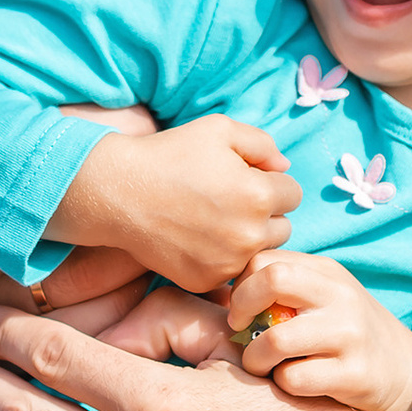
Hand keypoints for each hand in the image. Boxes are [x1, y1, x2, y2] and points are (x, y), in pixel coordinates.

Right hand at [48, 115, 297, 292]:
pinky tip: (196, 238)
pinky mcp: (206, 280)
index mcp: (259, 195)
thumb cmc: (170, 155)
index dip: (270, 182)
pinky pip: (231, 270)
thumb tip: (284, 169)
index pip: (293, 193)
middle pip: (283, 227)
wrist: (119, 192)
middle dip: (265, 213)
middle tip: (230, 200)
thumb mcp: (219, 130)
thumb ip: (263, 145)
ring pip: (259, 252)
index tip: (245, 178)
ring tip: (214, 220)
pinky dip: (221, 258)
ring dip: (247, 238)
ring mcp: (227, 263)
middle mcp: (249, 235)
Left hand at [227, 249, 411, 410]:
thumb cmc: (345, 333)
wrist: (405, 372)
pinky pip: (295, 379)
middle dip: (241, 308)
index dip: (240, 285)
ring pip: (276, 339)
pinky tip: (291, 383)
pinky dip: (282, 384)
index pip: (264, 259)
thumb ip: (284, 288)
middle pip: (272, 280)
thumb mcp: (323, 298)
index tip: (239, 310)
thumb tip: (221, 292)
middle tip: (239, 331)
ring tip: (261, 365)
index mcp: (326, 272)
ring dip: (255, 358)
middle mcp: (340, 296)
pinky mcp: (354, 375)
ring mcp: (350, 335)